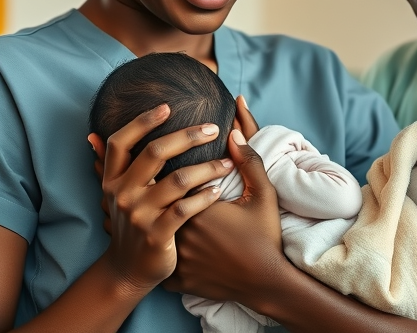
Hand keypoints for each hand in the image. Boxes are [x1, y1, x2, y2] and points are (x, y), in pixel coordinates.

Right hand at [88, 94, 257, 234]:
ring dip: (207, 167)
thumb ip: (106, 164)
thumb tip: (91, 134)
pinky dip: (205, 197)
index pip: (121, 141)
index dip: (142, 121)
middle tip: (213, 128)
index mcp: (112, 180)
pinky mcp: (157, 235)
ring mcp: (139, 215)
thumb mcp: (113, 194)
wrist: (127, 270)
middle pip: (155, 152)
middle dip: (188, 136)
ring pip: (178, 180)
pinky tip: (218, 191)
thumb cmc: (130, 224)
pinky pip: (186, 209)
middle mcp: (122, 194)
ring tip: (228, 162)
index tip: (167, 106)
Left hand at [163, 129, 286, 303]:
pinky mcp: (178, 280)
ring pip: (156, 236)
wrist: (267, 284)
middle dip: (158, 197)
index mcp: (196, 207)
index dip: (172, 174)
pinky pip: (161, 264)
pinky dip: (162, 256)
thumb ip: (249, 161)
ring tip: (149, 216)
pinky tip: (159, 249)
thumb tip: (233, 133)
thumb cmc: (265, 237)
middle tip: (159, 191)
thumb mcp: (263, 195)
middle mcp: (180, 232)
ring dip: (155, 225)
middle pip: (158, 206)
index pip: (171, 181)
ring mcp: (177, 258)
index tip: (171, 166)